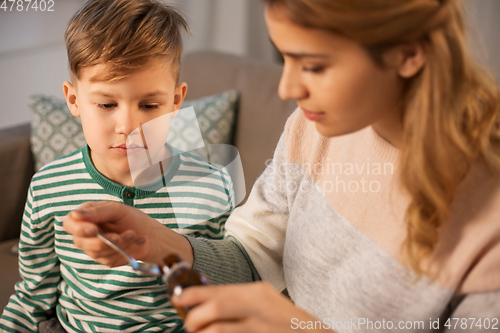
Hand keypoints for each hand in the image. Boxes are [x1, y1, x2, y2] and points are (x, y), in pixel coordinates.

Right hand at [63, 201, 192, 266]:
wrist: (151, 234)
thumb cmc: (133, 218)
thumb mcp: (118, 210)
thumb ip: (98, 212)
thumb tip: (76, 215)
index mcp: (87, 217)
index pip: (70, 224)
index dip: (79, 228)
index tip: (94, 229)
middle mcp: (86, 233)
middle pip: (80, 242)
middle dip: (103, 240)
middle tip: (121, 236)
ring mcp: (94, 249)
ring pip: (96, 252)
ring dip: (119, 245)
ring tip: (134, 235)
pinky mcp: (105, 260)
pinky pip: (109, 259)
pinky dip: (125, 251)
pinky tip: (137, 242)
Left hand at [172, 282, 332, 332]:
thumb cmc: (288, 324)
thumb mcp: (267, 303)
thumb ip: (240, 301)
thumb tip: (206, 305)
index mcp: (259, 292)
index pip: (219, 290)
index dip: (193, 295)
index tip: (178, 299)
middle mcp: (261, 307)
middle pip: (216, 308)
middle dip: (195, 318)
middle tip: (190, 325)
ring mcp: (262, 328)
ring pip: (218, 330)